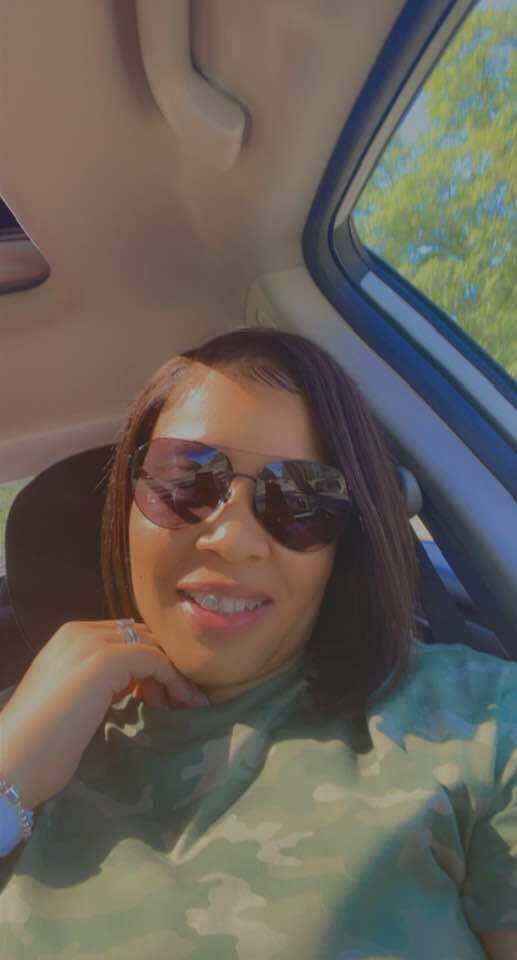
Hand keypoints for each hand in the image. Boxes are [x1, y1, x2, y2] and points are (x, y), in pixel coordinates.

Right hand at [0, 620, 208, 811]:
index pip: (125, 636)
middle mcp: (79, 632)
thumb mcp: (74, 700)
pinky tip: (181, 704)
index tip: (162, 696)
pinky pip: (155, 660)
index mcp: (68, 638)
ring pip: (151, 646)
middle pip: (142, 636)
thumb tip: (135, 684)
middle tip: (178, 700)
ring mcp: (91, 643)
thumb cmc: (39, 744)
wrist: (12, 763)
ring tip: (183, 705)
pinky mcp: (105, 660)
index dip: (149, 661)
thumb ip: (99, 683)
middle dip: (165, 664)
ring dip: (173, 673)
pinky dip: (174, 680)